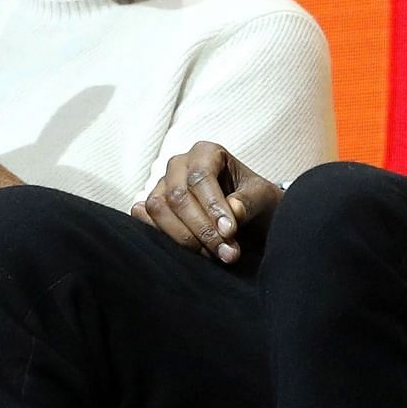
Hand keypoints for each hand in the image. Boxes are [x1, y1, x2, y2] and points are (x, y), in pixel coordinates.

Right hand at [132, 142, 283, 264]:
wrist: (247, 216)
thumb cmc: (253, 200)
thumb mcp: (262, 197)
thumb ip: (248, 202)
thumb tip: (233, 211)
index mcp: (205, 153)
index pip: (201, 177)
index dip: (213, 206)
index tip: (230, 232)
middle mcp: (179, 165)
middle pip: (178, 196)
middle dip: (202, 229)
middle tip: (228, 253)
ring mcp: (161, 185)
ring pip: (158, 209)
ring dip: (184, 238)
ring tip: (215, 255)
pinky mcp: (151, 207)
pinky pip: (144, 219)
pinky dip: (162, 236)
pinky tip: (188, 251)